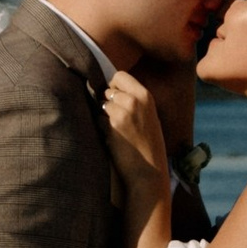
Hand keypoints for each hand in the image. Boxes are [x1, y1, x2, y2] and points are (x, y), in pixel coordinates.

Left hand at [101, 70, 169, 197]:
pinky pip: (97, 119)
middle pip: (107, 89)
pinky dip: (100, 127)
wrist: (149, 171)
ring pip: (100, 104)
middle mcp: (133, 101)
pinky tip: (111, 138)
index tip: (114, 97)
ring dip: (102, 114)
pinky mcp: (111, 127)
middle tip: (112, 116)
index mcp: (145, 96)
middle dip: (106, 100)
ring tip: (114, 129)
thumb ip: (134, 101)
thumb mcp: (149, 116)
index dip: (113, 85)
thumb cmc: (149, 145)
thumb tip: (109, 90)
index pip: (120, 76)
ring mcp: (121, 113)